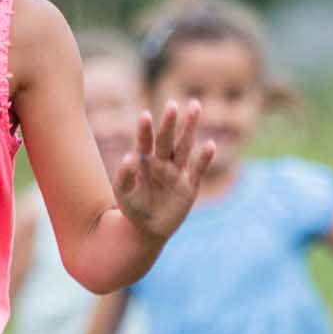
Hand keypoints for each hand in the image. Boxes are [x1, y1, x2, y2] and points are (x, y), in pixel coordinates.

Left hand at [112, 101, 213, 242]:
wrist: (147, 229)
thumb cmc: (132, 207)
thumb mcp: (122, 193)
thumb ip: (124, 176)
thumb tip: (130, 157)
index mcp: (143, 161)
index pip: (144, 142)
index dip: (144, 130)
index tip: (145, 116)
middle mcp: (162, 162)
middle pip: (166, 140)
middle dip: (169, 123)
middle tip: (172, 104)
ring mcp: (177, 172)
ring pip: (184, 147)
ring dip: (190, 129)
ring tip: (195, 108)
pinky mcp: (189, 186)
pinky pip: (198, 170)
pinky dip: (204, 158)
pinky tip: (210, 144)